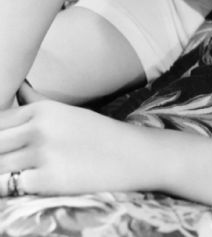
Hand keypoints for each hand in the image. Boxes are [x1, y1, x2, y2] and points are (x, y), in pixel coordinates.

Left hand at [0, 83, 147, 194]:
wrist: (134, 154)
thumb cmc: (99, 134)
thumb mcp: (66, 111)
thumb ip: (35, 101)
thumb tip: (18, 84)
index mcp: (41, 110)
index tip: (6, 148)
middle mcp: (39, 127)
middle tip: (8, 161)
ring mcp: (43, 152)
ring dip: (1, 171)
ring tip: (10, 174)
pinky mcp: (48, 179)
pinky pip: (7, 187)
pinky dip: (7, 189)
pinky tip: (19, 187)